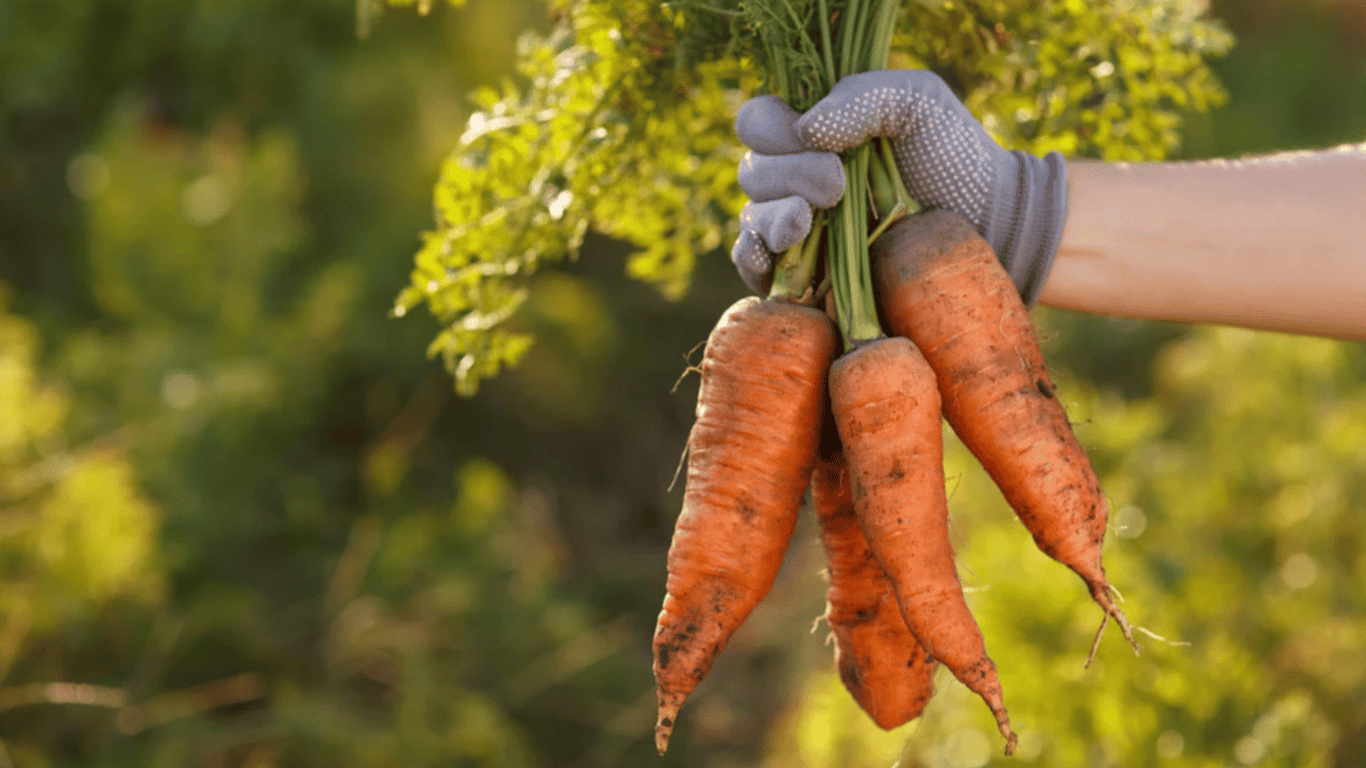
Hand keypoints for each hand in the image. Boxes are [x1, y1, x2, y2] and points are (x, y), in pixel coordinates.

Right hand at [730, 70, 1067, 302]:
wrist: (988, 225)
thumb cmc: (955, 157)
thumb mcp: (919, 102)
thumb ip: (864, 97)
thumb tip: (805, 130)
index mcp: (814, 130)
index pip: (757, 122)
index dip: (771, 129)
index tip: (818, 140)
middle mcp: (797, 176)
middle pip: (752, 172)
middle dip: (789, 175)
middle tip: (838, 186)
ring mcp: (798, 228)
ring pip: (752, 219)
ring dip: (774, 218)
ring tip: (808, 221)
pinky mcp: (804, 276)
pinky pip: (753, 268)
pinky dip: (752, 260)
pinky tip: (772, 256)